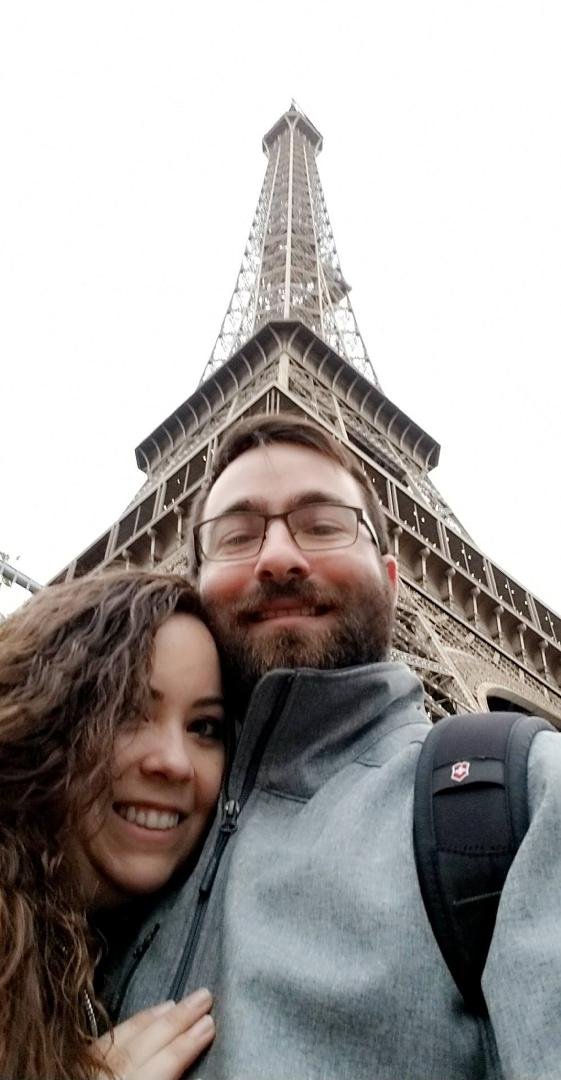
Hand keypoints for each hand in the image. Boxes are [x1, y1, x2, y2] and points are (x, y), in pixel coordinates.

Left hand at [94, 989, 214, 1079]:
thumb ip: (166, 1075)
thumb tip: (186, 1063)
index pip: (167, 1061)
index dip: (188, 1041)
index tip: (209, 1021)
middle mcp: (110, 1074)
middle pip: (147, 1040)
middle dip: (178, 1018)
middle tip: (204, 995)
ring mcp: (88, 1067)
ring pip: (125, 1035)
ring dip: (153, 1017)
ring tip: (177, 1002)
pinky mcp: (76, 1062)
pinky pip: (103, 1039)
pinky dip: (126, 1026)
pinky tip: (140, 1017)